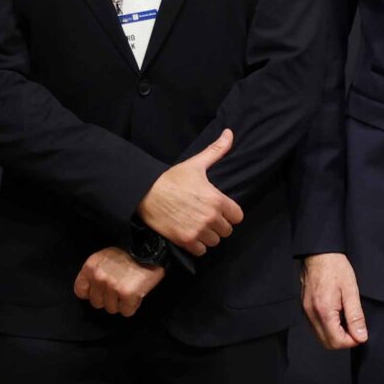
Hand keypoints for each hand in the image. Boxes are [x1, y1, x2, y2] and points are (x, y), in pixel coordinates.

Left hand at [75, 246, 165, 315]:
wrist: (150, 248)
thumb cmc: (128, 252)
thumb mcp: (104, 257)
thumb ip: (96, 272)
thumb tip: (93, 290)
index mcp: (90, 267)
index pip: (80, 291)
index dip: (91, 293)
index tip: (100, 291)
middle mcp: (99, 277)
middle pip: (96, 303)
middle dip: (108, 299)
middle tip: (119, 290)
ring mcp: (113, 287)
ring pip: (111, 309)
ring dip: (121, 303)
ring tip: (129, 290)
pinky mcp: (128, 295)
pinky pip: (126, 312)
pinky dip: (132, 306)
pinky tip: (136, 295)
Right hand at [139, 128, 244, 255]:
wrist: (146, 193)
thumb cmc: (172, 178)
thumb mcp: (196, 164)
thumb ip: (216, 151)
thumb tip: (230, 133)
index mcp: (217, 199)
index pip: (238, 216)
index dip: (230, 213)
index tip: (220, 210)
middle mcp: (210, 217)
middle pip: (227, 230)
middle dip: (218, 225)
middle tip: (206, 217)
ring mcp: (198, 231)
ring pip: (214, 241)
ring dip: (208, 236)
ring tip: (198, 226)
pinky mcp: (185, 241)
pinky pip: (201, 251)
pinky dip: (197, 246)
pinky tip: (190, 234)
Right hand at [300, 252, 367, 349]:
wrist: (319, 254)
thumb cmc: (335, 268)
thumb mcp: (351, 291)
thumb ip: (356, 316)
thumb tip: (361, 336)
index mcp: (324, 310)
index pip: (337, 341)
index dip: (352, 341)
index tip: (361, 334)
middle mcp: (312, 314)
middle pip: (327, 343)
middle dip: (344, 341)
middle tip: (355, 329)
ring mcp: (306, 312)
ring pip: (321, 337)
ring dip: (336, 336)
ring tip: (347, 321)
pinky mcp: (305, 309)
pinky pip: (316, 327)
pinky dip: (328, 328)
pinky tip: (337, 316)